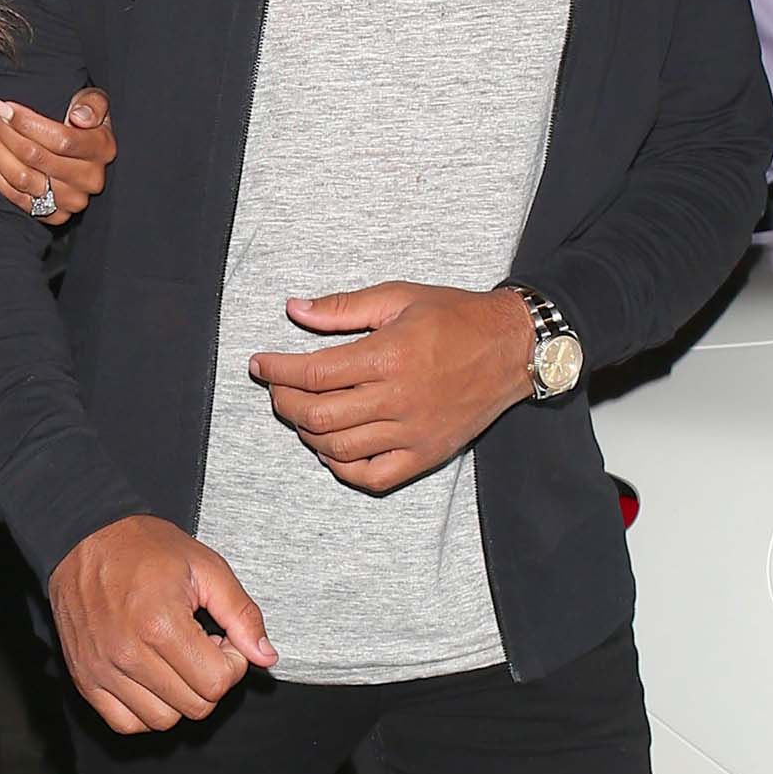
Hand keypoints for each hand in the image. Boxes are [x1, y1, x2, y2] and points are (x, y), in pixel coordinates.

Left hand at [0, 90, 116, 223]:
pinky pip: (12, 194)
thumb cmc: (85, 121)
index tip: (0, 105)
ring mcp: (69, 201)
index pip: (61, 139)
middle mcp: (89, 180)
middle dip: (2, 130)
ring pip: (20, 177)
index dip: (26, 123)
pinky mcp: (50, 214)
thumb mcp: (95, 102)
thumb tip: (78, 117)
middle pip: (35, 157)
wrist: (85, 154)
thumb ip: (92, 103)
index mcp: (102, 150)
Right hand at [48, 515, 276, 734]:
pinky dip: (146, 710)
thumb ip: (242, 614)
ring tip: (175, 661)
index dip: (232, 663)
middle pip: (195, 706)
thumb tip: (265, 655)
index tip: (222, 640)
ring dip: (180, 697)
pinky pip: (126, 723)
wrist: (84, 538)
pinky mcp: (86, 680)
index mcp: (160, 624)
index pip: (217, 683)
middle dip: (210, 679)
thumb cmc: (143, 548)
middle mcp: (128, 654)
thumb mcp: (206, 567)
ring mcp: (103, 671)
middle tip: (200, 647)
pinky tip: (152, 679)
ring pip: (163, 721)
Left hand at [251, 280, 533, 492]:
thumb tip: (293, 309)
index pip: (312, 373)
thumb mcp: (398, 297)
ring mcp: (412, 432)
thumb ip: (342, 308)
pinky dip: (342, 467)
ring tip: (306, 413)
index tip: (260, 364)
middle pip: (318, 415)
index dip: (276, 371)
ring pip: (338, 449)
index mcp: (388, 356)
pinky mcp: (426, 455)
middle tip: (278, 388)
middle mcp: (398, 399)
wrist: (512, 347)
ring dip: (309, 433)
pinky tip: (334, 447)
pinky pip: (372, 477)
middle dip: (285, 402)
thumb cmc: (456, 317)